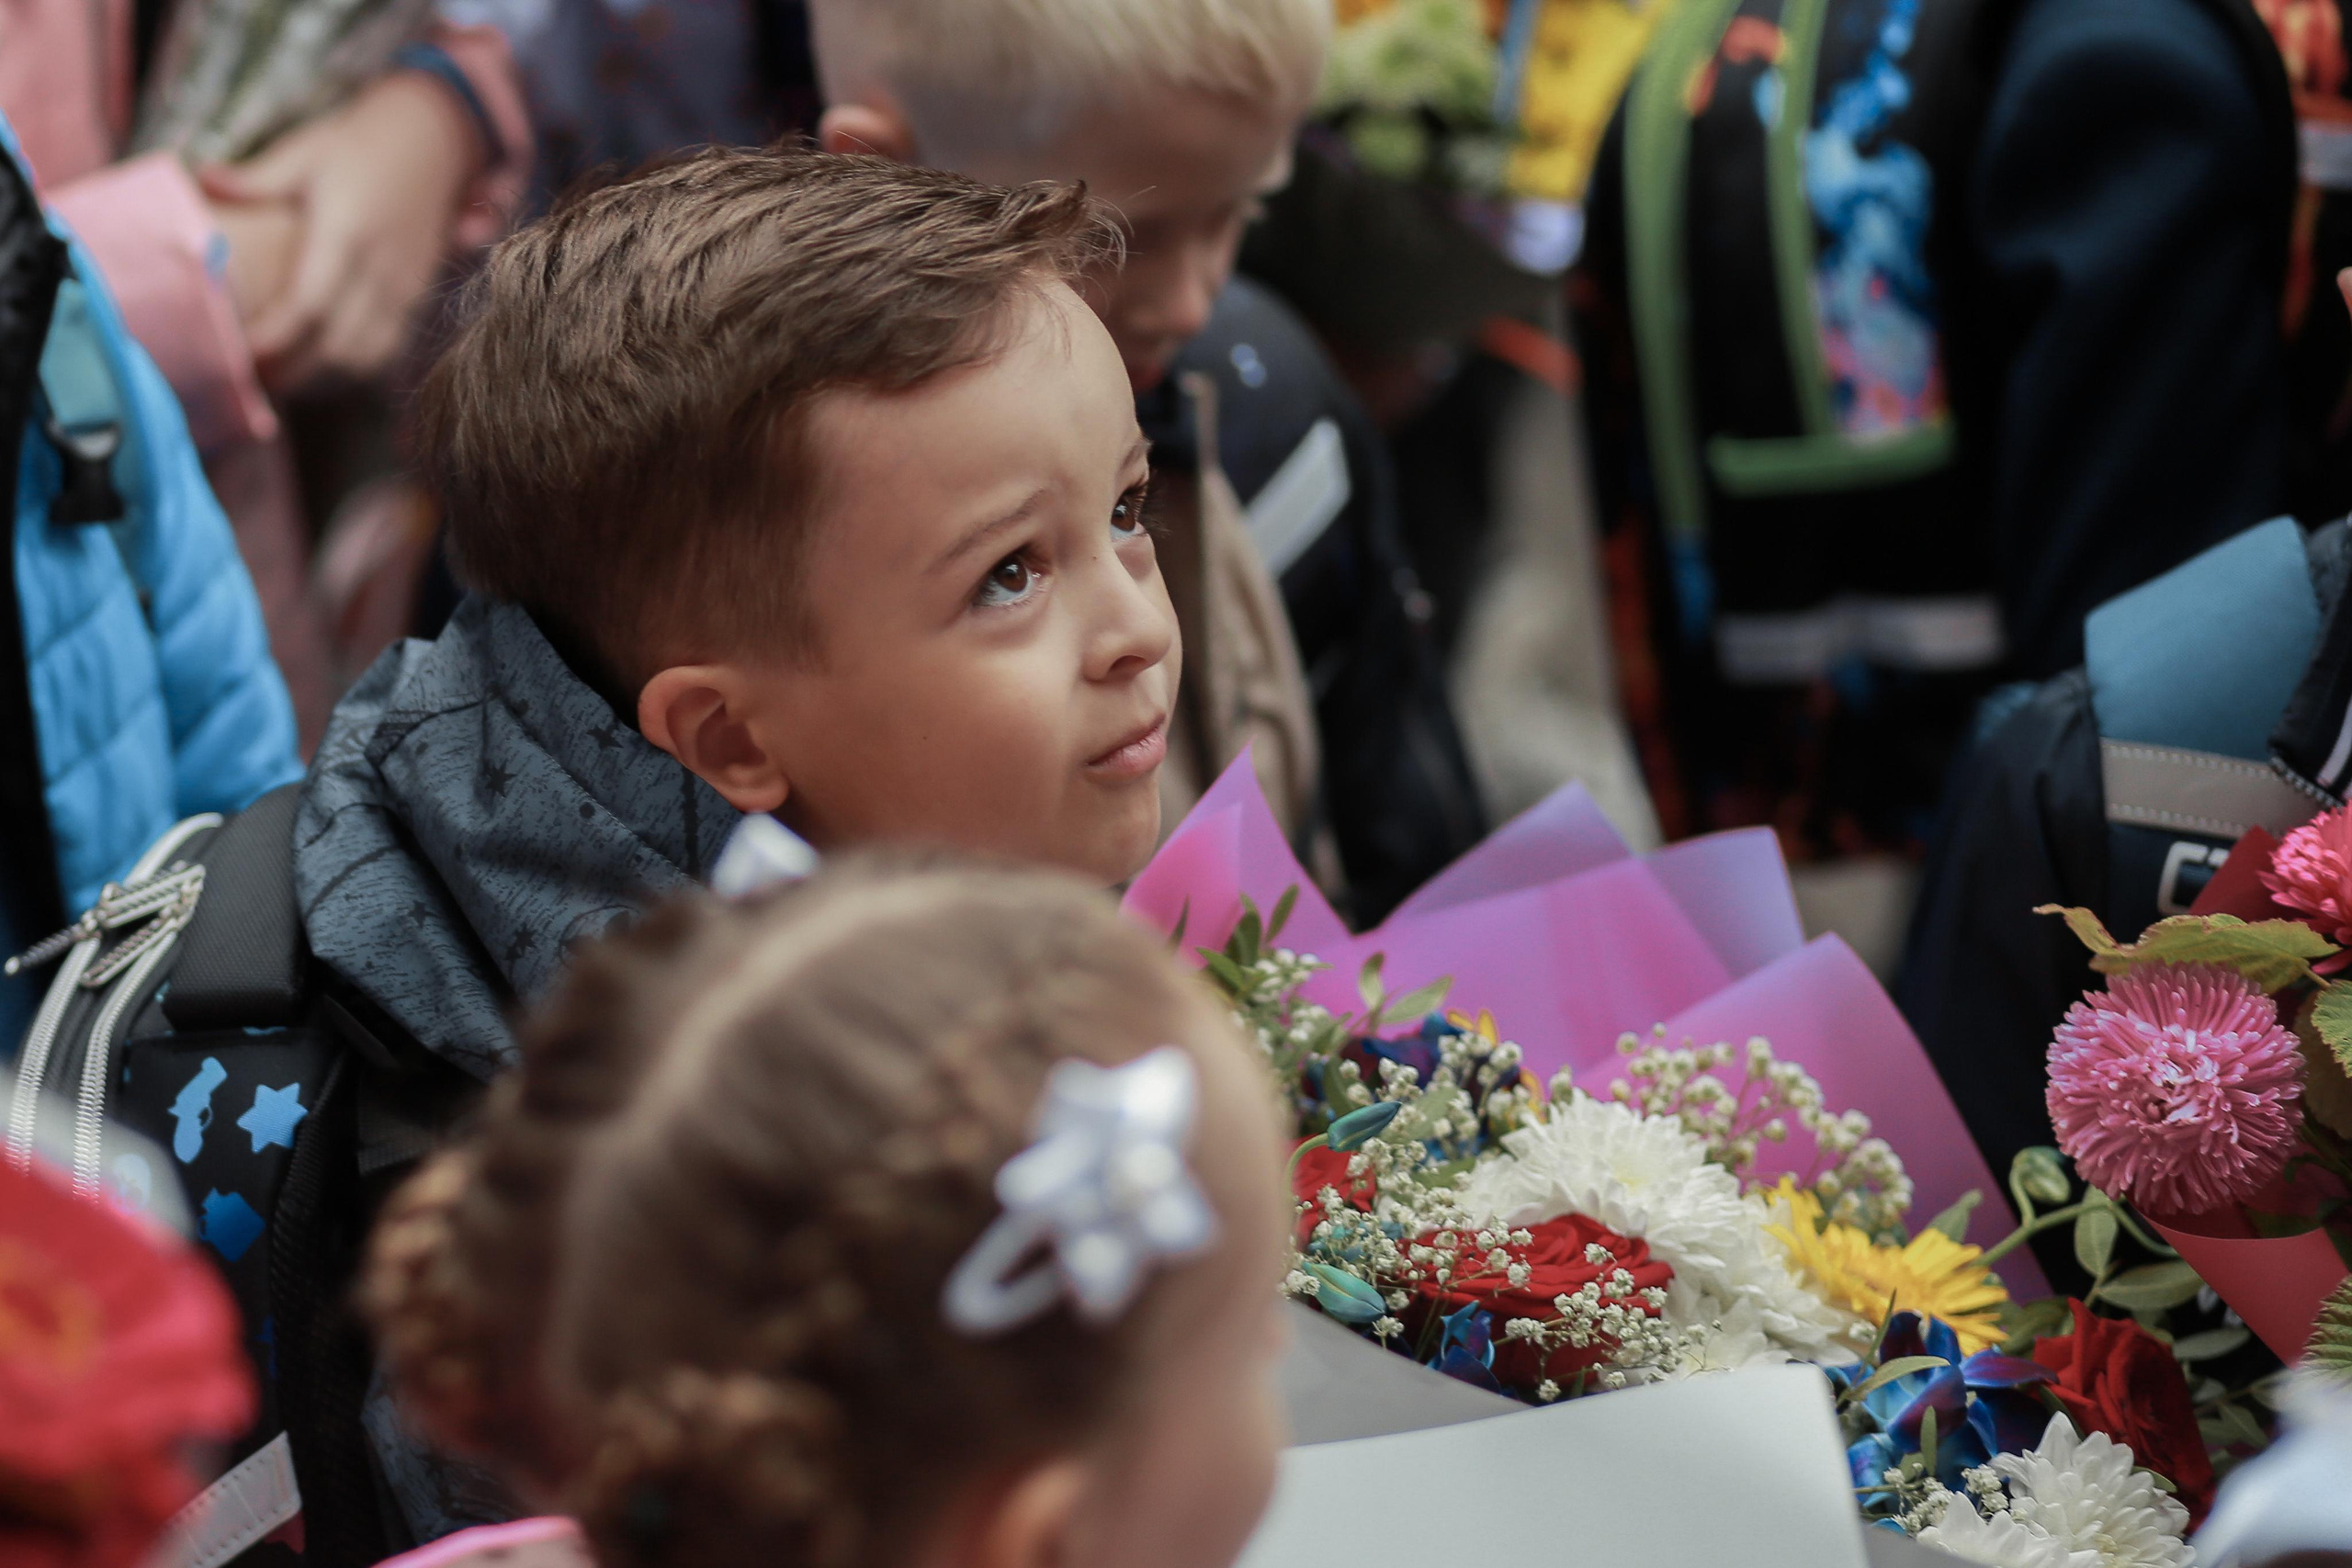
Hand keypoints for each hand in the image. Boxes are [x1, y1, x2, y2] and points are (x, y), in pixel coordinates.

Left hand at [197, 70, 485, 392]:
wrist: (433, 143)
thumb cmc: (360, 145)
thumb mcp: (306, 151)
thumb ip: (257, 177)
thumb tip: (202, 179)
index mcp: (346, 234)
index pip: (307, 307)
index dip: (271, 339)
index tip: (234, 351)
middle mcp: (379, 270)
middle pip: (335, 347)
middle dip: (291, 371)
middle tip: (247, 377)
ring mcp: (403, 289)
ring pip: (365, 358)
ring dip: (322, 377)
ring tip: (280, 378)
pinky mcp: (416, 297)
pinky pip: (386, 351)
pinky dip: (351, 369)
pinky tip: (320, 367)